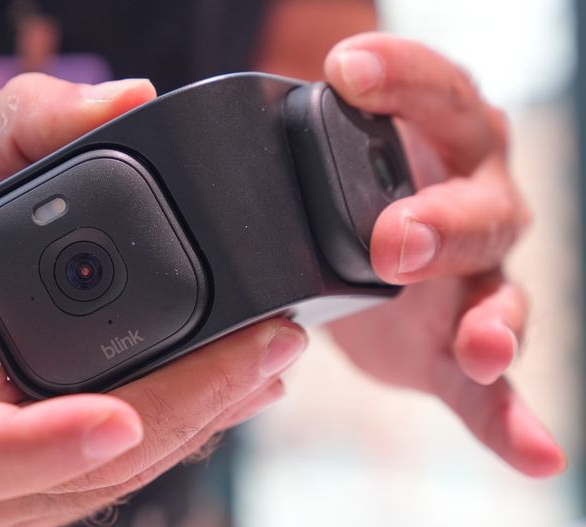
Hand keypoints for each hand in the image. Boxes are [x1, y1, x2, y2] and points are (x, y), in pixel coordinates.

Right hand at [0, 75, 306, 525]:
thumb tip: (131, 100)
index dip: (38, 446)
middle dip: (176, 417)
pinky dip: (177, 430)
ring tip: (265, 363)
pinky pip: (110, 473)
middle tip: (264, 350)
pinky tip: (229, 388)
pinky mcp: (33, 478)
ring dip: (193, 428)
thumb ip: (29, 122)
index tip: (119, 416)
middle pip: (66, 477)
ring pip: (102, 485)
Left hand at [322, 33, 564, 476]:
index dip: (400, 80)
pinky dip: (514, 419)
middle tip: (391, 240)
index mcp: (439, 137)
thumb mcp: (324, 153)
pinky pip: (498, 387)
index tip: (346, 73)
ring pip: (500, 295)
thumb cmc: (348, 186)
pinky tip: (537, 454)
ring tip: (478, 347)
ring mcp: (477, 279)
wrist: (370, 244)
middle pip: (477, 208)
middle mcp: (474, 201)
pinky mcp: (462, 343)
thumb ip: (278, 136)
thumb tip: (156, 100)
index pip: (434, 93)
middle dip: (438, 223)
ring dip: (493, 322)